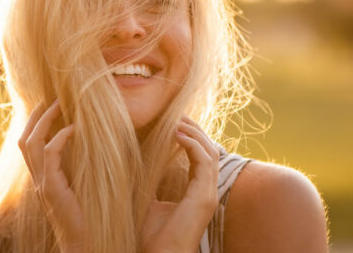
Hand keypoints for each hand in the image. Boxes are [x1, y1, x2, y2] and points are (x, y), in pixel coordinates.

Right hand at [18, 100, 87, 252]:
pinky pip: (49, 155)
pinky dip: (60, 137)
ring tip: (60, 104)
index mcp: (45, 176)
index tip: (52, 104)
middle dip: (37, 115)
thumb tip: (107, 141)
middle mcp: (39, 178)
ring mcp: (42, 184)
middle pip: (25, 138)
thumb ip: (88, 164)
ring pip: (31, 143)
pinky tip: (74, 128)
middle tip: (52, 97)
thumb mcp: (88, 183)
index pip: (31, 143)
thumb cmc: (93, 214)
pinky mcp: (51, 189)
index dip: (38, 122)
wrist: (87, 243)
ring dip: (45, 120)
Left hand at [140, 116, 219, 252]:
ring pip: (210, 152)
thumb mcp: (152, 205)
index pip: (203, 158)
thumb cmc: (155, 238)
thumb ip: (153, 186)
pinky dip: (192, 144)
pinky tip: (176, 135)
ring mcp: (208, 194)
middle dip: (196, 130)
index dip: (192, 138)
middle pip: (210, 150)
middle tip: (178, 115)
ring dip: (194, 133)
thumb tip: (142, 168)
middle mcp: (207, 191)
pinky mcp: (204, 196)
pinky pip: (204, 161)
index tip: (176, 124)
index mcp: (198, 192)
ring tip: (176, 121)